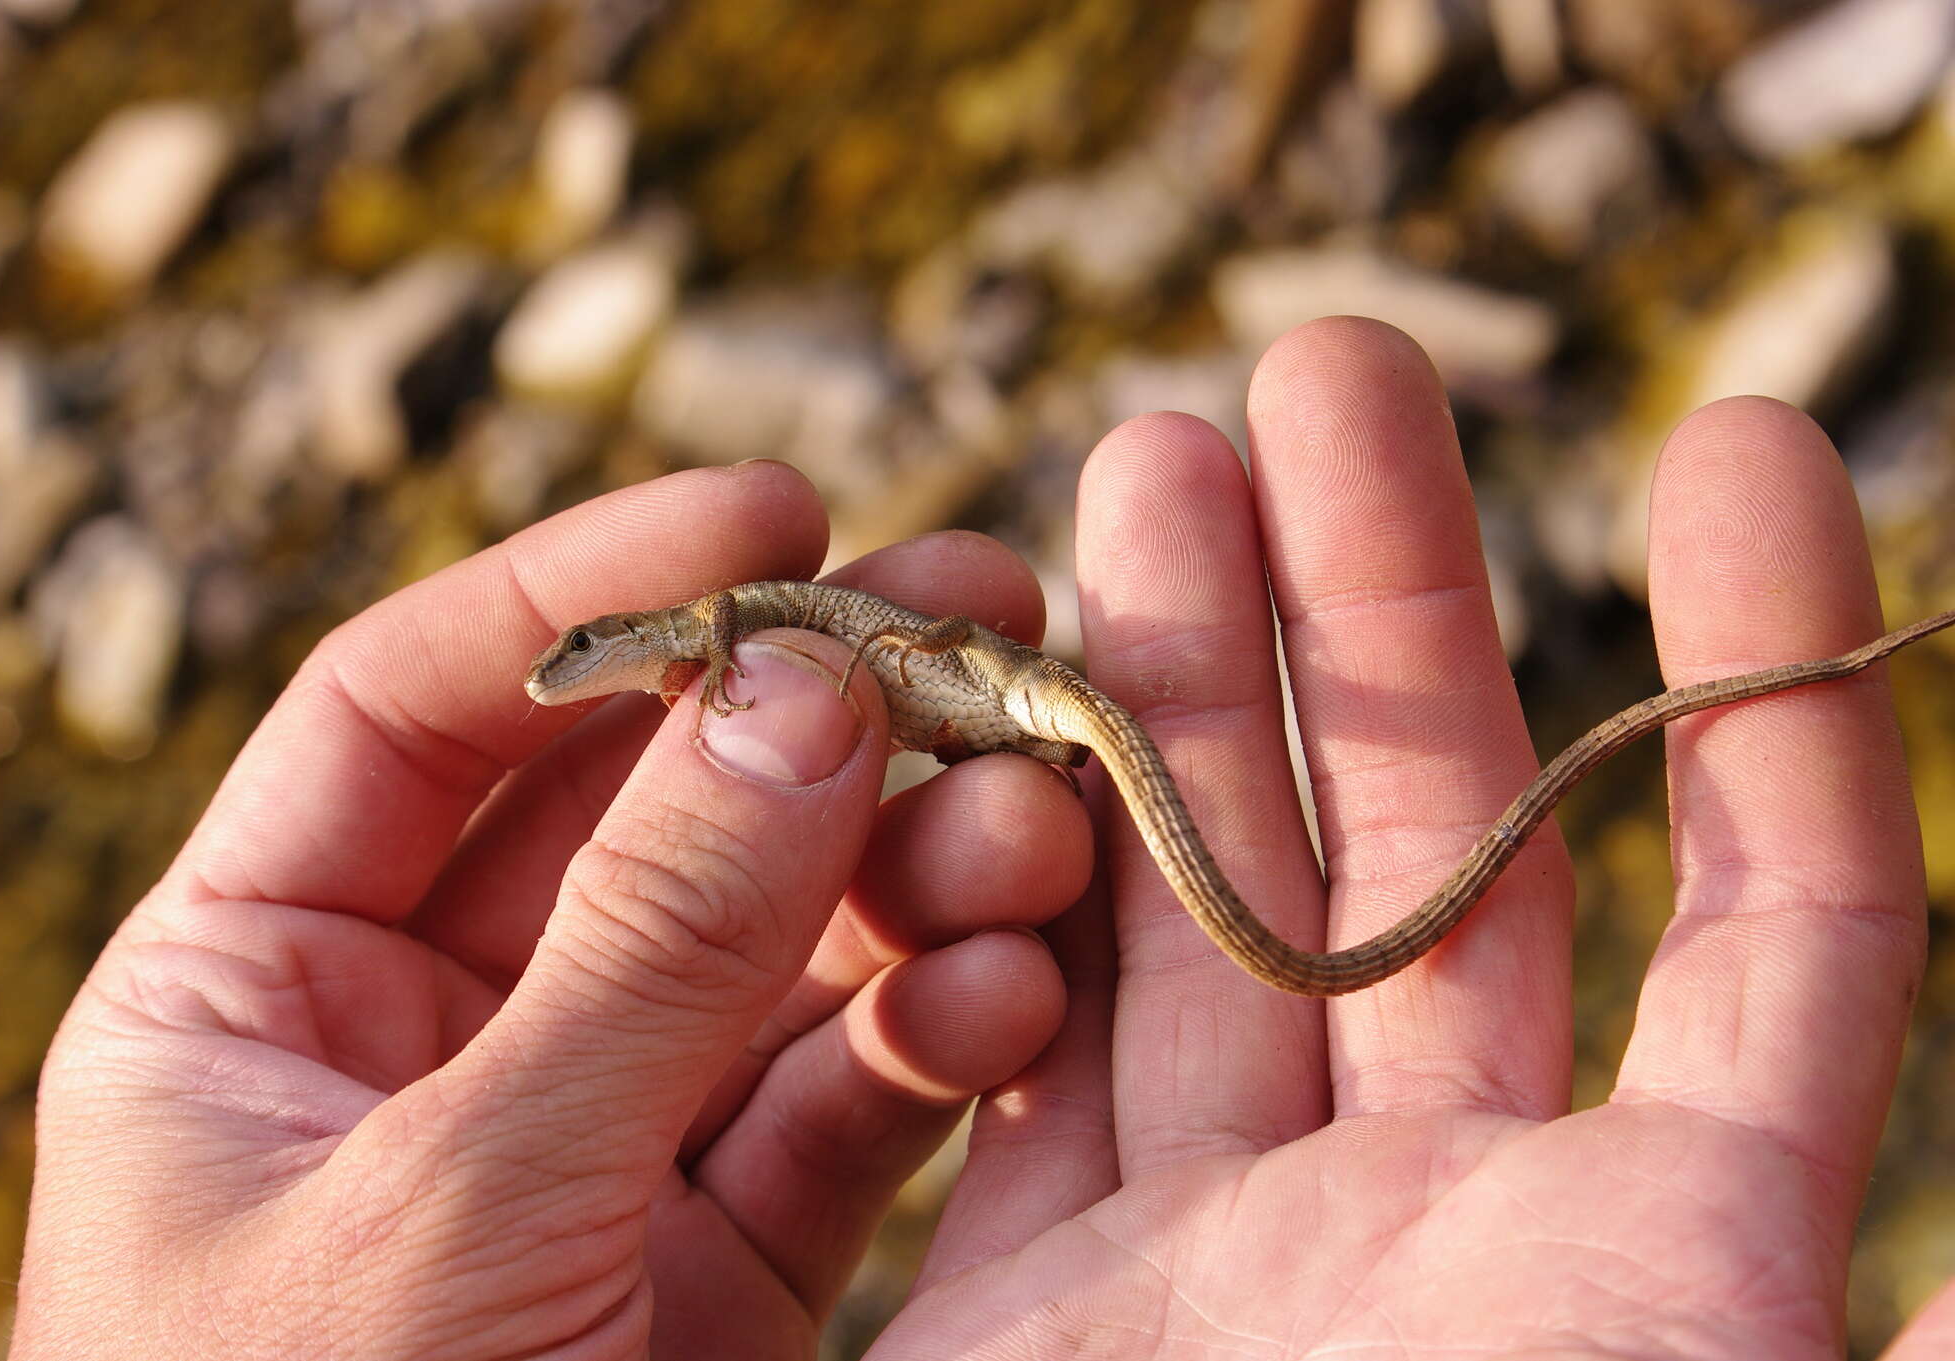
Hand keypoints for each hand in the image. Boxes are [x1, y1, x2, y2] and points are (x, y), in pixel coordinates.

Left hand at [10, 462, 1090, 1358]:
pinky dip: (928, 1034)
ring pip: (765, 944)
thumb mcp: (448, 1211)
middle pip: (632, 807)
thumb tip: (796, 684)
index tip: (779, 517)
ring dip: (904, 864)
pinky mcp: (711, 1263)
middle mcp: (425, 1039)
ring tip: (1037, 811)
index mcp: (258, 992)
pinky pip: (835, 1100)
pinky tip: (1005, 986)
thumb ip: (637, 954)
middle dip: (806, 712)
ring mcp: (584, 1144)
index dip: (596, 586)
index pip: (419, 708)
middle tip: (989, 618)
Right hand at [872, 318, 1953, 1358]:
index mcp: (1654, 1247)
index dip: (1761, 667)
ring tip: (1149, 455)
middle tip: (1325, 363)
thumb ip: (1922, 1342)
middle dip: (1385, 583)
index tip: (1735, 439)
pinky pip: (1011, 1036)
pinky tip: (992, 732)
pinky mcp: (1027, 1282)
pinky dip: (995, 883)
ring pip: (1204, 896)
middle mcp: (1439, 1218)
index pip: (1769, 916)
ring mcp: (1224, 1240)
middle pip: (1424, 835)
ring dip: (1177, 673)